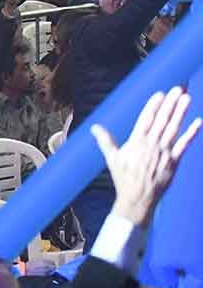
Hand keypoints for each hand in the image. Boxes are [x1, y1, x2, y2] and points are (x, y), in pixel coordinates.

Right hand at [93, 87, 199, 227]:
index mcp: (136, 142)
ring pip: (174, 129)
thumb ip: (106, 141)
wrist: (138, 198)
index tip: (160, 93)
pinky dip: (192, 133)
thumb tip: (95, 127)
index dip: (154, 105)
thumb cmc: (123, 178)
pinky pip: (184, 145)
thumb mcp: (112, 158)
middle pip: (163, 120)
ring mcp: (165, 153)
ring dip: (181, 113)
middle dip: (170, 104)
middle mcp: (152, 145)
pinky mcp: (174, 162)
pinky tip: (198, 122)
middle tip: (177, 89)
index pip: (146, 119)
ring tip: (186, 98)